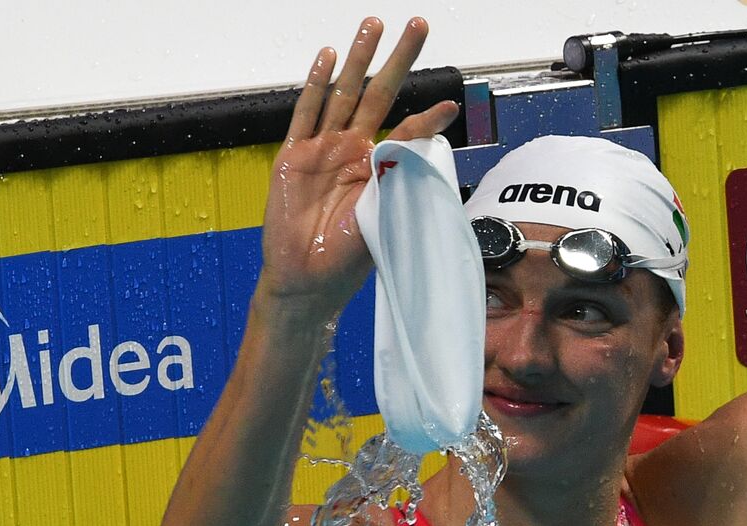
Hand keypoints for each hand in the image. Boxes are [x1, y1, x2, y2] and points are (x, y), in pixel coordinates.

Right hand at [257, 17, 459, 316]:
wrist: (308, 280)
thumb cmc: (349, 256)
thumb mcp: (387, 208)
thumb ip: (407, 163)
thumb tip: (440, 124)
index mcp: (379, 167)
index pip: (408, 128)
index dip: (428, 112)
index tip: (452, 100)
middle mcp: (353, 151)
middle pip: (379, 93)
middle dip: (398, 58)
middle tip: (417, 25)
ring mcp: (323, 150)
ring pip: (343, 92)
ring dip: (360, 58)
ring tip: (375, 24)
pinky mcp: (294, 156)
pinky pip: (306, 113)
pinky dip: (315, 83)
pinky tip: (328, 56)